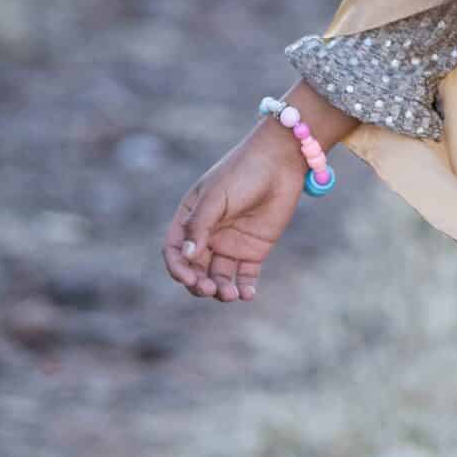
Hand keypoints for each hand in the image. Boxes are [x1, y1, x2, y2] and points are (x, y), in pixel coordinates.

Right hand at [161, 126, 304, 304]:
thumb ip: (199, 225)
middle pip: (195, 269)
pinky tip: (247, 294)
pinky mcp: (254, 249)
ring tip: (231, 294)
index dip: (178, 268)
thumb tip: (187, 256)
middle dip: (199, 284)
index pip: (175, 251)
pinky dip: (244, 289)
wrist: (280, 161)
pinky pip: (245, 276)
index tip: (189, 279)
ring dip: (220, 290)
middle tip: (210, 289)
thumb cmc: (242, 172)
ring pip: (218, 277)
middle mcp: (208, 235)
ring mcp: (230, 243)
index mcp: (191, 219)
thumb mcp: (215, 197)